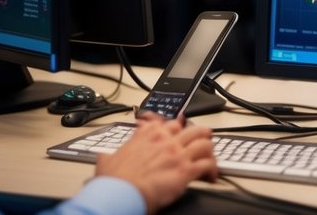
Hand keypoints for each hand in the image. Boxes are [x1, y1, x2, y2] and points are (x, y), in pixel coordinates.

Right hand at [95, 116, 216, 212]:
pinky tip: (211, 176)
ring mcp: (178, 154)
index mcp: (149, 135)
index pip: (171, 123)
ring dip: (209, 151)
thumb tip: (104, 157)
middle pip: (194, 129)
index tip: (179, 133)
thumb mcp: (108, 160)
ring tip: (210, 158)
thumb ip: (110, 155)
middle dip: (200, 135)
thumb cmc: (114, 180)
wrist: (120, 194)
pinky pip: (207, 165)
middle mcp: (166, 141)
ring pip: (205, 143)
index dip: (178, 129)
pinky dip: (212, 169)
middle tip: (202, 141)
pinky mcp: (186, 170)